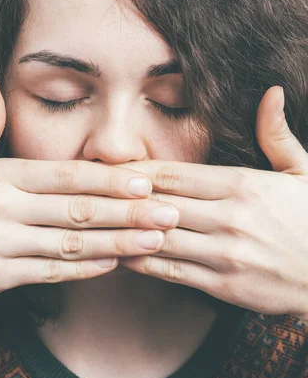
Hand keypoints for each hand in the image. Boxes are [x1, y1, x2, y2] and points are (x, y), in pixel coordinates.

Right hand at [0, 75, 177, 313]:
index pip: (63, 176)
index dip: (107, 179)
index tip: (146, 180)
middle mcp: (1, 209)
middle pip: (76, 210)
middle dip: (128, 212)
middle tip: (170, 212)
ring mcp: (0, 245)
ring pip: (71, 244)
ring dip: (118, 242)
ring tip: (155, 239)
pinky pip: (51, 272)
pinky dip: (86, 268)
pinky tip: (117, 263)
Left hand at [114, 86, 307, 323]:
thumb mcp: (303, 172)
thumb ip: (277, 135)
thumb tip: (272, 92)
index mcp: (244, 185)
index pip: (175, 173)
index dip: (138, 171)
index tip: (112, 167)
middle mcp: (229, 218)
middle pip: (159, 203)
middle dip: (123, 198)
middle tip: (90, 192)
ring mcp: (224, 253)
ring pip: (159, 237)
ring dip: (125, 229)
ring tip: (95, 222)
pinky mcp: (222, 284)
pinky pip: (171, 271)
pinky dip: (141, 262)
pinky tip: (119, 253)